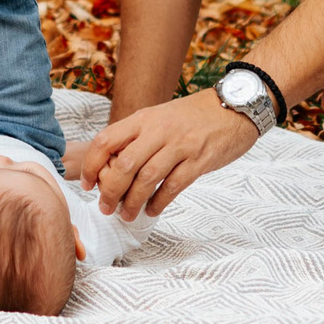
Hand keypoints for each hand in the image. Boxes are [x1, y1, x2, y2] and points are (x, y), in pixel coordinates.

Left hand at [72, 91, 258, 220]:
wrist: (235, 108)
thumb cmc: (194, 116)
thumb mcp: (160, 116)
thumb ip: (138, 136)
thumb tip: (111, 164)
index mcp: (144, 118)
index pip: (106, 140)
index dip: (91, 165)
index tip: (87, 184)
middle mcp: (159, 130)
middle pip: (124, 165)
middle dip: (110, 191)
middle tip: (106, 207)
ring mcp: (180, 145)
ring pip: (147, 179)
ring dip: (133, 202)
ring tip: (127, 215)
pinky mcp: (199, 160)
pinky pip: (173, 186)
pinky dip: (159, 202)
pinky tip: (152, 210)